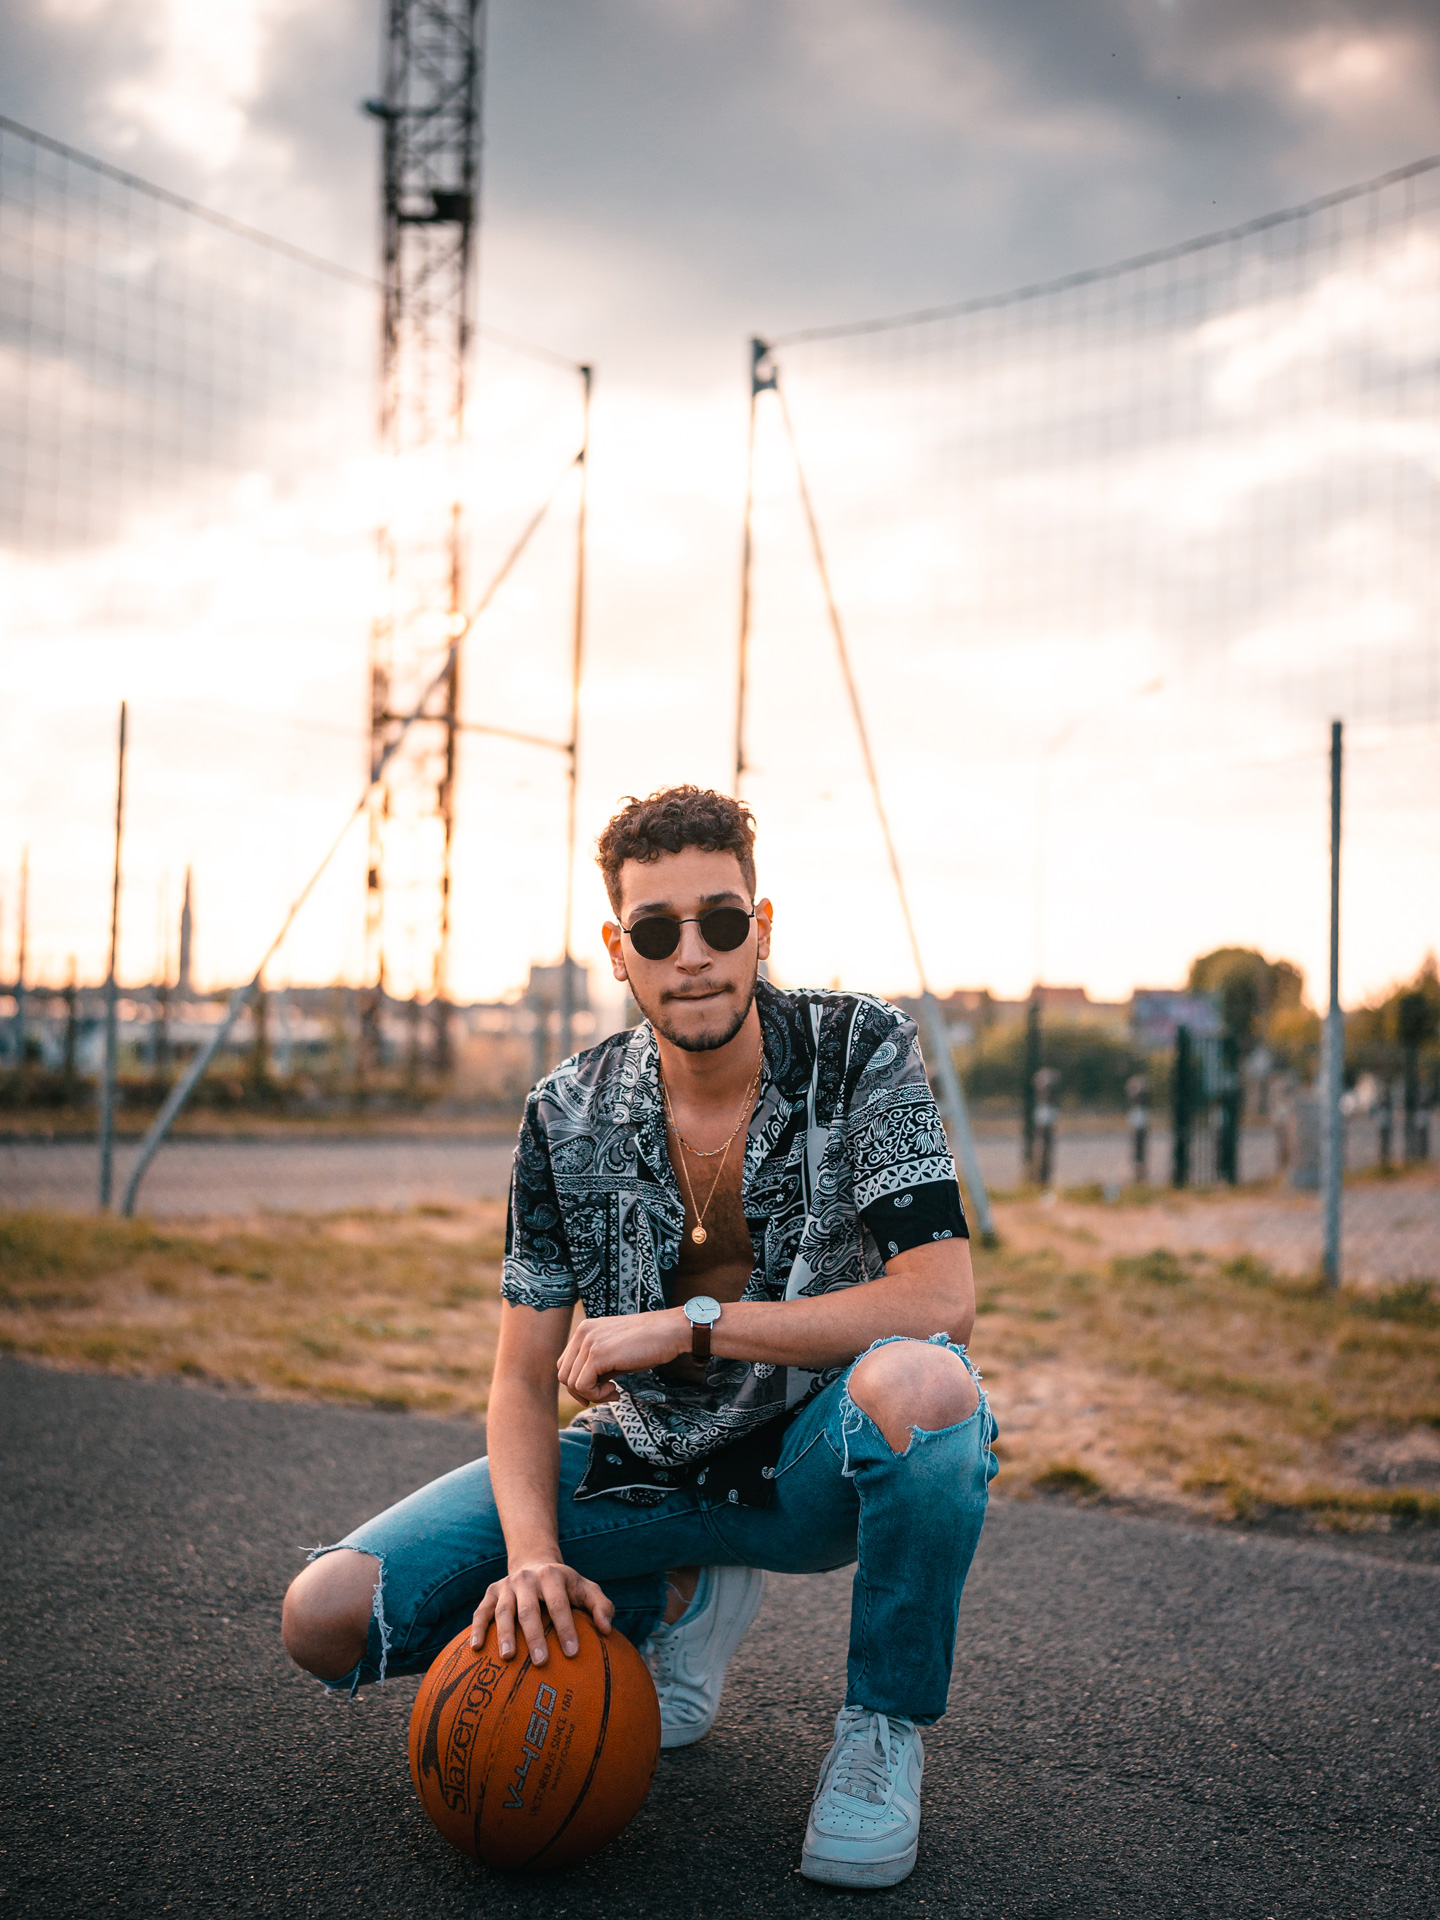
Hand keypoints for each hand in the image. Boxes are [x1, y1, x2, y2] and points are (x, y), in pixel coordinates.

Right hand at [470, 1559, 614, 1663]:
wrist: (534, 1562)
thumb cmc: (565, 1586)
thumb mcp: (585, 1588)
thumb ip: (600, 1605)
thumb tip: (607, 1629)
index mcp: (552, 1577)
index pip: (559, 1604)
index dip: (566, 1628)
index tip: (572, 1653)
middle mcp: (527, 1579)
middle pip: (529, 1609)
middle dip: (535, 1636)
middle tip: (541, 1662)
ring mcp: (507, 1585)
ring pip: (503, 1611)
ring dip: (505, 1634)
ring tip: (508, 1658)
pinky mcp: (490, 1592)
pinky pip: (481, 1611)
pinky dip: (477, 1628)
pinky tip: (476, 1648)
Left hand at [557, 1307, 689, 1403]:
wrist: (669, 1332)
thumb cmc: (648, 1343)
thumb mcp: (615, 1352)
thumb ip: (597, 1365)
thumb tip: (584, 1389)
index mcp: (585, 1330)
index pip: (565, 1364)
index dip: (578, 1383)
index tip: (600, 1390)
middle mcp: (583, 1333)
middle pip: (564, 1375)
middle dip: (583, 1392)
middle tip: (608, 1394)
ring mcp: (589, 1342)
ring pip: (571, 1383)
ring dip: (592, 1395)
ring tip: (614, 1391)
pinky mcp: (598, 1354)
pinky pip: (582, 1385)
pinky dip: (597, 1395)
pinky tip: (616, 1390)